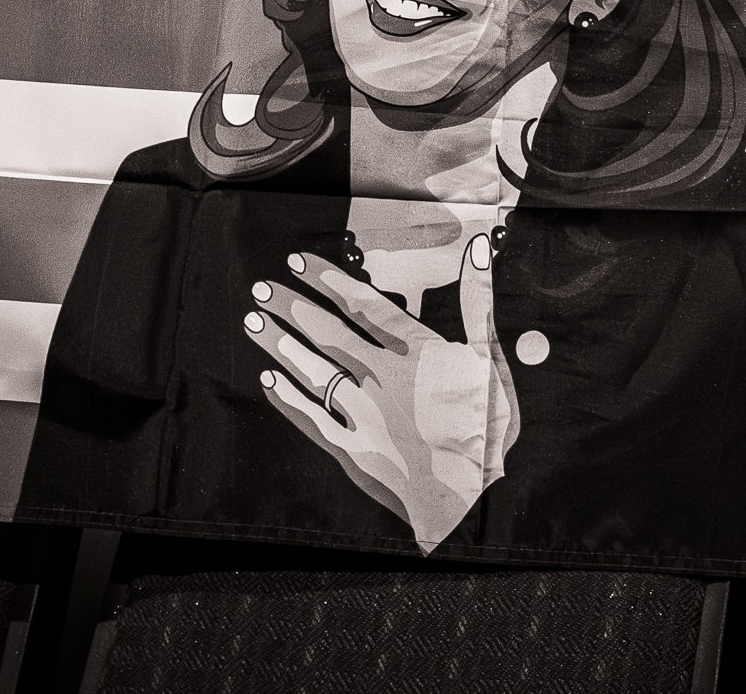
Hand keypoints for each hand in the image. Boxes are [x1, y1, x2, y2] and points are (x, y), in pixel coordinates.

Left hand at [244, 242, 520, 551]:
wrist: (466, 495)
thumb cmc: (484, 428)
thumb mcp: (491, 360)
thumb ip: (478, 303)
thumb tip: (475, 250)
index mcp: (414, 352)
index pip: (363, 306)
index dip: (328, 281)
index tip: (298, 262)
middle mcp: (380, 377)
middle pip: (327, 333)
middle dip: (292, 307)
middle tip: (262, 289)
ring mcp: (361, 414)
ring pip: (312, 370)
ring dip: (281, 345)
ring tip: (254, 323)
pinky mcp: (351, 448)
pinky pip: (311, 418)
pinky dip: (288, 399)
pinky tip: (269, 381)